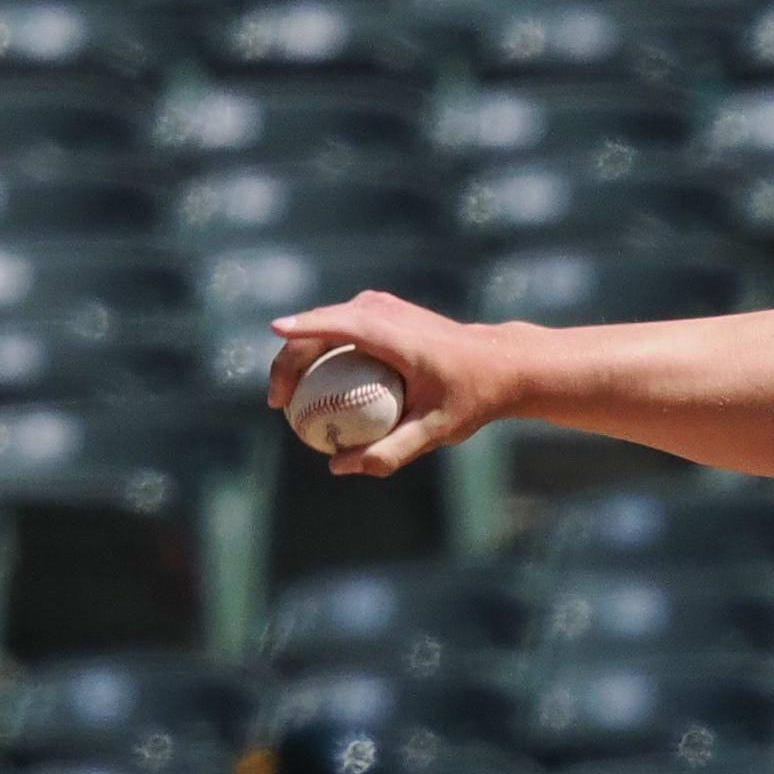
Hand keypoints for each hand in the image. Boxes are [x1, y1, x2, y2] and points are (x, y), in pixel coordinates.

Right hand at [268, 291, 519, 478]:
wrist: (501, 363)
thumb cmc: (471, 397)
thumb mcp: (435, 431)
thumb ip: (389, 452)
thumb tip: (338, 467)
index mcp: (392, 332)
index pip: (336, 323)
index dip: (301, 327)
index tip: (273, 334)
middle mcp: (383, 310)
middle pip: (319, 324)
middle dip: (288, 359)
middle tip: (277, 404)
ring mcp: (381, 306)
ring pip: (324, 324)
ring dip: (299, 355)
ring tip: (287, 399)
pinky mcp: (381, 310)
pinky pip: (339, 328)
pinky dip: (321, 351)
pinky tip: (313, 386)